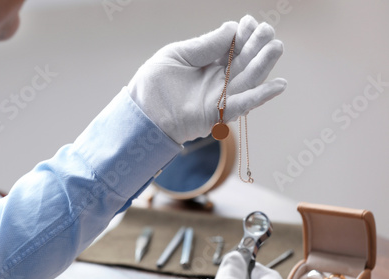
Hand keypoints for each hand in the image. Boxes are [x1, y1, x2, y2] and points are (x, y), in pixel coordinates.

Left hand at [128, 15, 286, 143]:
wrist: (141, 113)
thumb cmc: (153, 83)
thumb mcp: (177, 55)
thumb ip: (205, 45)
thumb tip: (232, 28)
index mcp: (207, 63)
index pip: (231, 47)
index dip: (242, 34)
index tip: (248, 22)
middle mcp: (217, 80)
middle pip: (244, 62)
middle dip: (257, 45)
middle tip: (267, 30)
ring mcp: (219, 97)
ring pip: (248, 80)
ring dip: (263, 64)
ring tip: (275, 46)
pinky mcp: (217, 114)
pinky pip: (243, 104)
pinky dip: (261, 96)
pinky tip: (279, 85)